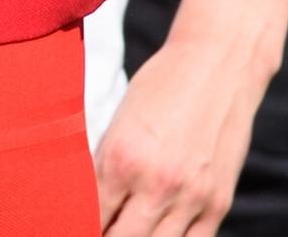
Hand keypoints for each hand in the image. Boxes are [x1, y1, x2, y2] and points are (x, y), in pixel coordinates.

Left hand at [96, 30, 268, 236]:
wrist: (217, 66)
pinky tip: (155, 234)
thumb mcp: (117, 121)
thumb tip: (86, 201)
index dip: (77, 226)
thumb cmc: (160, 86)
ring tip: (121, 231)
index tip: (68, 226)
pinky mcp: (219, 203)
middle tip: (95, 230)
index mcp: (121, 158)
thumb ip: (103, 163)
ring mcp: (192, 197)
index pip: (90, 215)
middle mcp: (157, 184)